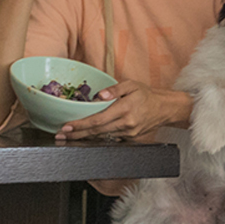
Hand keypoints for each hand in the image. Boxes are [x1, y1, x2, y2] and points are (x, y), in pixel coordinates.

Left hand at [56, 79, 189, 140]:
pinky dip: (96, 138)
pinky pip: (109, 138)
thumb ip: (115, 89)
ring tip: (68, 138)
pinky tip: (85, 137)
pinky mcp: (129, 138)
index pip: (98, 119)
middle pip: (96, 131)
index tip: (67, 127)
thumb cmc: (146, 95)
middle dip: (77, 134)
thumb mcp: (131, 85)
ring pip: (101, 137)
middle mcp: (126, 124)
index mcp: (125, 109)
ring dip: (83, 138)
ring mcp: (128, 133)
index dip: (81, 125)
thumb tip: (100, 94)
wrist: (164, 108)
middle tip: (60, 135)